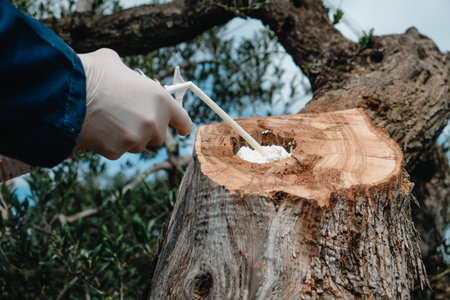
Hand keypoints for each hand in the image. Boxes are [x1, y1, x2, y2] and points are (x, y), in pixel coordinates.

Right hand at [77, 48, 191, 159]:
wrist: (66, 91)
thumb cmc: (92, 73)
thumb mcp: (116, 64)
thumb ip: (131, 77)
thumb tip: (125, 77)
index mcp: (161, 100)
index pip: (183, 121)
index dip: (181, 125)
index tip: (182, 129)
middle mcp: (154, 122)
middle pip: (158, 136)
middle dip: (146, 130)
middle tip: (127, 118)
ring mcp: (136, 139)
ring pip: (136, 144)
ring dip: (126, 137)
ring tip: (106, 119)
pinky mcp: (117, 152)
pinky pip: (116, 151)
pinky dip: (107, 144)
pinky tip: (96, 128)